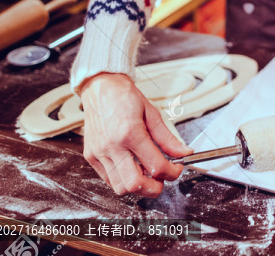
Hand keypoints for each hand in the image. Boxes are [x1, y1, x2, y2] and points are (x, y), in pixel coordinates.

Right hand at [80, 73, 192, 196]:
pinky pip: (108, 180)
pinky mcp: (91, 156)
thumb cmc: (124, 97)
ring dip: (137, 186)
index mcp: (130, 133)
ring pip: (120, 188)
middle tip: (162, 178)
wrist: (100, 87)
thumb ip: (167, 138)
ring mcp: (99, 153)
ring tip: (145, 171)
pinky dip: (123, 180)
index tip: (176, 169)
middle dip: (154, 187)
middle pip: (135, 185)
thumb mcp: (152, 113)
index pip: (156, 166)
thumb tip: (183, 152)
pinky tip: (131, 167)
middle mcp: (112, 146)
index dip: (172, 172)